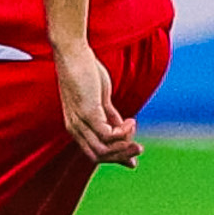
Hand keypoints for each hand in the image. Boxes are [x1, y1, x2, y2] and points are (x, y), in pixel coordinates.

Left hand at [53, 43, 141, 167]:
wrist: (73, 52)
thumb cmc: (85, 72)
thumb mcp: (99, 99)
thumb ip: (110, 116)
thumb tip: (125, 132)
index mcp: (76, 126)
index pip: (94, 152)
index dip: (114, 158)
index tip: (132, 162)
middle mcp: (75, 127)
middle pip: (98, 156)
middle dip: (121, 156)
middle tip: (140, 149)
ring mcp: (80, 121)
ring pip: (102, 150)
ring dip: (124, 148)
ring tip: (138, 142)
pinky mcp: (88, 112)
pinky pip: (107, 135)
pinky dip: (123, 133)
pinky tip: (132, 121)